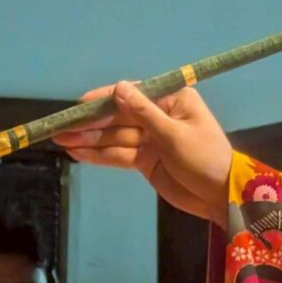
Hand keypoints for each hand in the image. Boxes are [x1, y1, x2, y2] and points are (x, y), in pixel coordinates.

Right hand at [54, 81, 232, 227]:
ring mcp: (152, 139)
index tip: (80, 105)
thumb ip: (144, 112)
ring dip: (90, 139)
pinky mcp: (146, 160)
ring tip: (61, 140)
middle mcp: (161, 116)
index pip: (134, 94)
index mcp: (174, 100)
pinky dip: (100, 155)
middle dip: (92, 123)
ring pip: (116, 137)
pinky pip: (119, 155)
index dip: (106, 99)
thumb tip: (119, 87)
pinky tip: (77, 153)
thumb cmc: (204, 159)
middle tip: (61, 127)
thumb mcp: (174, 134)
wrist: (220, 196)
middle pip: (120, 117)